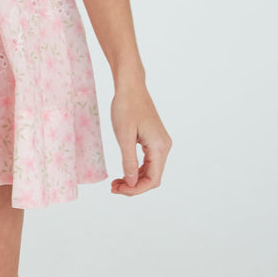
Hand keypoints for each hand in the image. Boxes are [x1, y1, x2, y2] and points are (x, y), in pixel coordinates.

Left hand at [110, 81, 171, 195]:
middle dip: (133, 186)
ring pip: (150, 171)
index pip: (153, 180)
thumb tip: (132, 183)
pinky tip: (123, 171)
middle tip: (113, 187)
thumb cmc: (126, 107)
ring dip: (134, 179)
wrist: (130, 86)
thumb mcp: (124, 136)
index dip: (136, 190)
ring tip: (115, 182)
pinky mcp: (154, 139)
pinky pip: (148, 161)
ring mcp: (160, 143)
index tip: (118, 189)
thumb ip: (129, 161)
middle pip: (153, 178)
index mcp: (160, 147)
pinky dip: (136, 169)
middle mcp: (164, 146)